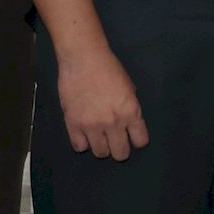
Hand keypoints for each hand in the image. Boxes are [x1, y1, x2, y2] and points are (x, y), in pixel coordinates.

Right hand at [55, 43, 150, 159]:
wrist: (83, 59)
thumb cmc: (109, 69)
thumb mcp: (129, 88)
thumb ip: (129, 107)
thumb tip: (128, 121)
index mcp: (131, 112)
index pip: (140, 141)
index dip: (137, 140)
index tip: (132, 137)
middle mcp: (113, 123)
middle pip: (120, 153)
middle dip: (120, 150)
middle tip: (116, 142)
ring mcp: (92, 126)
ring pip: (100, 153)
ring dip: (102, 147)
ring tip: (99, 138)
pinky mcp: (73, 124)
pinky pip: (79, 147)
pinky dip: (83, 143)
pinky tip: (84, 135)